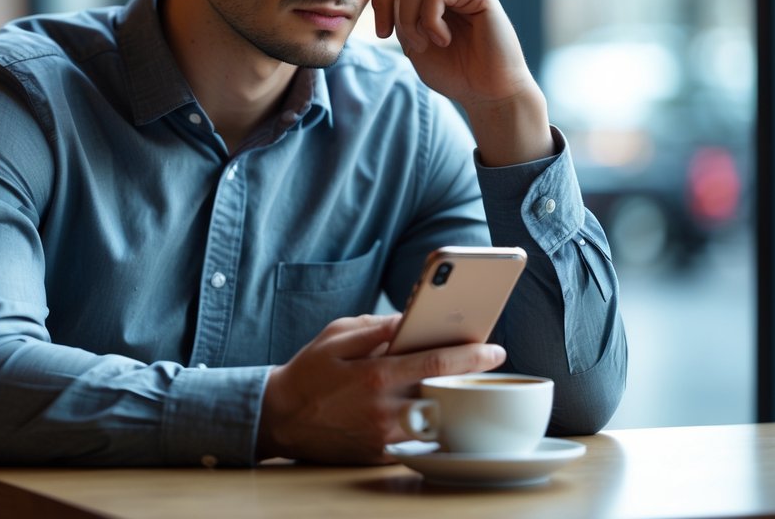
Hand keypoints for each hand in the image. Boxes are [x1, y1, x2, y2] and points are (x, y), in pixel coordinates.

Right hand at [257, 314, 506, 463]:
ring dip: (446, 404)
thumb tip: (412, 319)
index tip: (496, 349)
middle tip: (477, 368)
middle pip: (444, 395)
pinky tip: (420, 409)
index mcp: (376, 374)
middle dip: (465, 381)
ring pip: (435, 421)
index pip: (437, 362)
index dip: (472, 355)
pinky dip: (424, 425)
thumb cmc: (309, 372)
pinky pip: (415, 441)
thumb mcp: (337, 336)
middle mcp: (384, 409)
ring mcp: (383, 436)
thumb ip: (377, 327)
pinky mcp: (379, 454)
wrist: (279, 418)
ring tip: (449, 388)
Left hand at [370, 0, 554, 165]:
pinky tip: (444, 40)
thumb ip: (397, 7)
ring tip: (425, 44)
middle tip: (390, 36)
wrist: (487, 92)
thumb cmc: (452, 69)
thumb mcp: (410, 36)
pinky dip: (430, 23)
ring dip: (409, 21)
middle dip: (384, 6)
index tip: (383, 30)